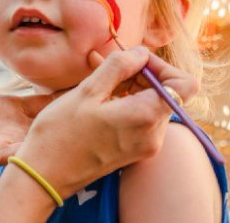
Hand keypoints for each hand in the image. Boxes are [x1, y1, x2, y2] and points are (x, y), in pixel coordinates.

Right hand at [7, 46, 197, 195]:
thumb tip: (141, 53)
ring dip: (134, 89)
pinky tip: (102, 100)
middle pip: (168, 93)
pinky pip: (143, 120)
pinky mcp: (136, 152)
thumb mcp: (87, 91)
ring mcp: (147, 146)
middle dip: (143, 75)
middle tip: (110, 68)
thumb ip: (119, 66)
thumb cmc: (60, 134)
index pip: (185, 84)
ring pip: (154, 105)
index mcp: (147, 116)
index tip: (135, 61)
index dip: (164, 67)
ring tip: (101, 83)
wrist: (44, 177)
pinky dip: (129, 104)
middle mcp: (155, 134)